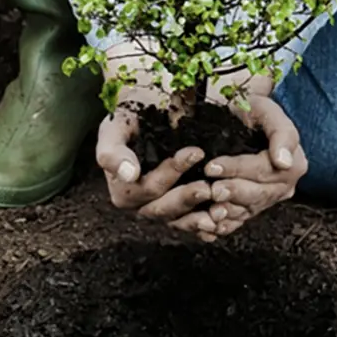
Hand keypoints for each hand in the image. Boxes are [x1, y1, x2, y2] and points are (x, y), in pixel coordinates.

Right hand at [95, 41, 213, 232]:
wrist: (144, 112)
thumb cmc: (129, 118)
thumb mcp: (114, 128)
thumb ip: (113, 151)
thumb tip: (128, 174)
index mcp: (123, 190)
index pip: (148, 187)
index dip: (171, 173)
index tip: (196, 151)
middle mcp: (142, 204)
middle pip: (164, 209)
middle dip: (187, 198)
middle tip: (210, 187)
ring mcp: (162, 208)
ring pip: (180, 220)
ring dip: (200, 218)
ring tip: (221, 209)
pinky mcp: (180, 210)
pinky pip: (192, 223)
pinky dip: (207, 223)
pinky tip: (223, 220)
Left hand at [199, 91, 305, 239]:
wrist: (244, 118)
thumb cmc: (255, 111)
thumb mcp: (269, 111)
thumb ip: (281, 133)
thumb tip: (284, 161)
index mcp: (293, 164)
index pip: (263, 170)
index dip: (237, 170)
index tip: (212, 167)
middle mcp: (283, 186)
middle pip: (258, 194)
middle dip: (233, 193)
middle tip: (211, 190)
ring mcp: (268, 199)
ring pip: (248, 210)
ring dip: (229, 213)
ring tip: (210, 211)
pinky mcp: (253, 207)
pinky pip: (240, 220)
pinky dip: (225, 225)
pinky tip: (210, 227)